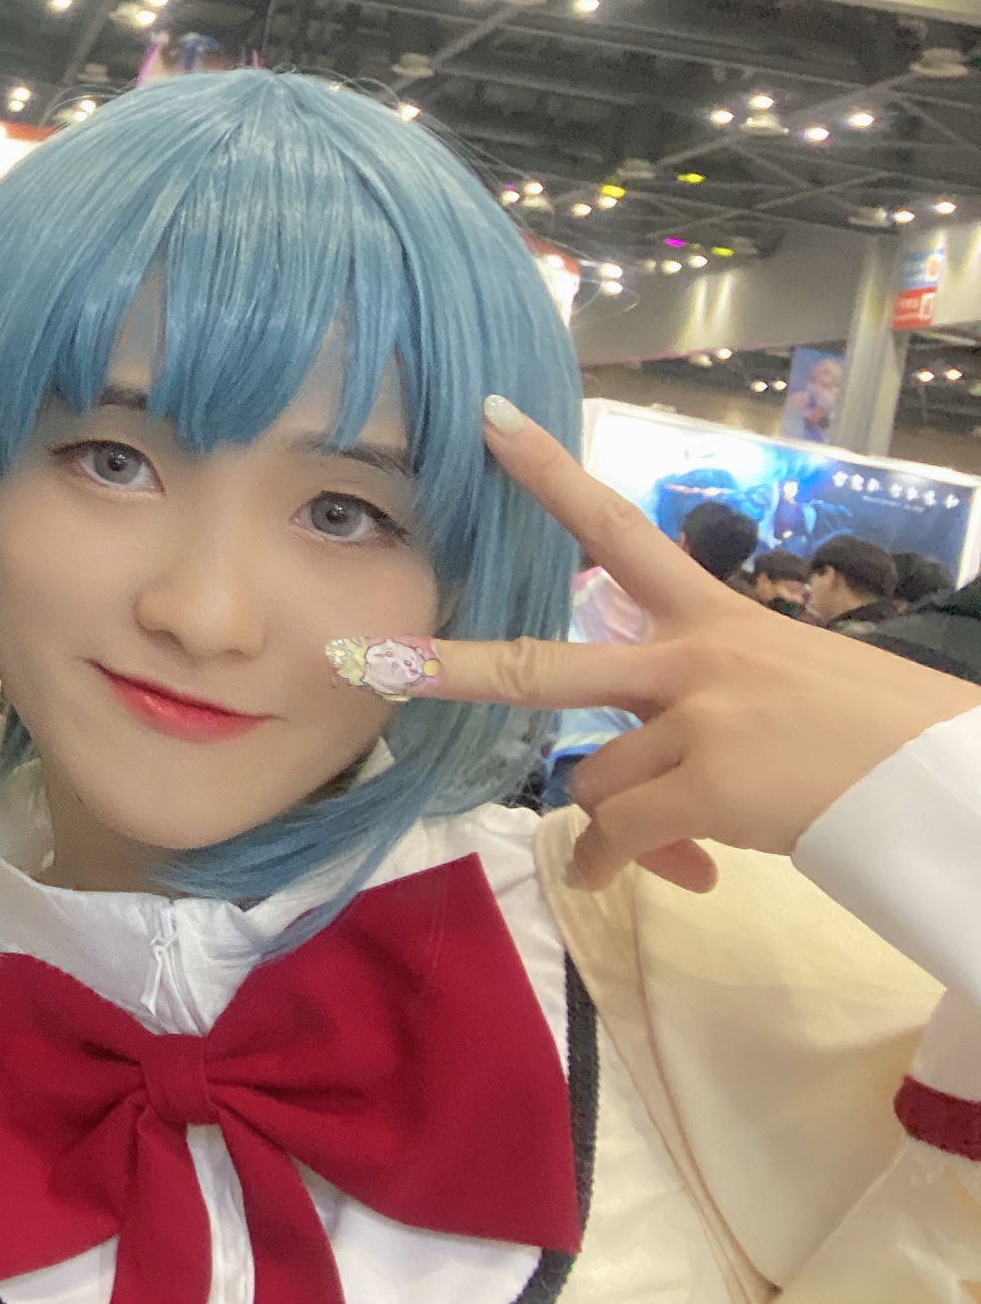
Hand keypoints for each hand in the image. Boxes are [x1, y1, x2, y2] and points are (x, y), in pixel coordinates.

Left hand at [331, 397, 980, 892]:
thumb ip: (703, 714)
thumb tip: (648, 801)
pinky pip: (621, 834)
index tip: (487, 421)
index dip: (548, 475)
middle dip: (453, 669)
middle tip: (380, 664)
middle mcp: (695, 659)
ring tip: (673, 839)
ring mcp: (698, 722)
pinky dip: (617, 868)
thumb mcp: (787, 689)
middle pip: (543, 664)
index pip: (620, 530)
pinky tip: (640, 882)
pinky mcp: (710, 787)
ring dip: (623, 817)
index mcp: (716, 619)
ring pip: (594, 777)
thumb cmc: (881, 737)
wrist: (956, 786)